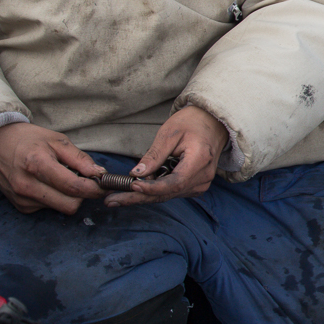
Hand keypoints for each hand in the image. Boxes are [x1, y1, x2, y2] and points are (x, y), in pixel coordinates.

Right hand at [0, 122, 104, 214]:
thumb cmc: (27, 139)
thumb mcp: (56, 140)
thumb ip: (79, 159)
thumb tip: (99, 174)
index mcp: (37, 164)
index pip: (73, 187)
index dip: (94, 188)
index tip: (104, 184)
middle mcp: (27, 185)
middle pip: (70, 205)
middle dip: (83, 195)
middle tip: (86, 181)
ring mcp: (22, 198)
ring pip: (60, 208)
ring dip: (69, 197)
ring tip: (62, 177)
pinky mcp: (20, 206)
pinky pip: (48, 208)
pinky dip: (55, 198)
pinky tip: (47, 183)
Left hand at [102, 106, 227, 206]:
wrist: (212, 123)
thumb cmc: (191, 123)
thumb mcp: (169, 133)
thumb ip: (154, 155)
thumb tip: (136, 174)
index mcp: (200, 160)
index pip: (175, 182)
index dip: (152, 187)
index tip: (132, 185)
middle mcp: (203, 176)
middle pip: (168, 193)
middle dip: (138, 197)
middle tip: (112, 200)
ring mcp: (201, 183)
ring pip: (168, 195)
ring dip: (143, 196)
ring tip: (118, 195)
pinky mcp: (196, 185)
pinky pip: (172, 192)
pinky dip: (154, 191)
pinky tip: (136, 189)